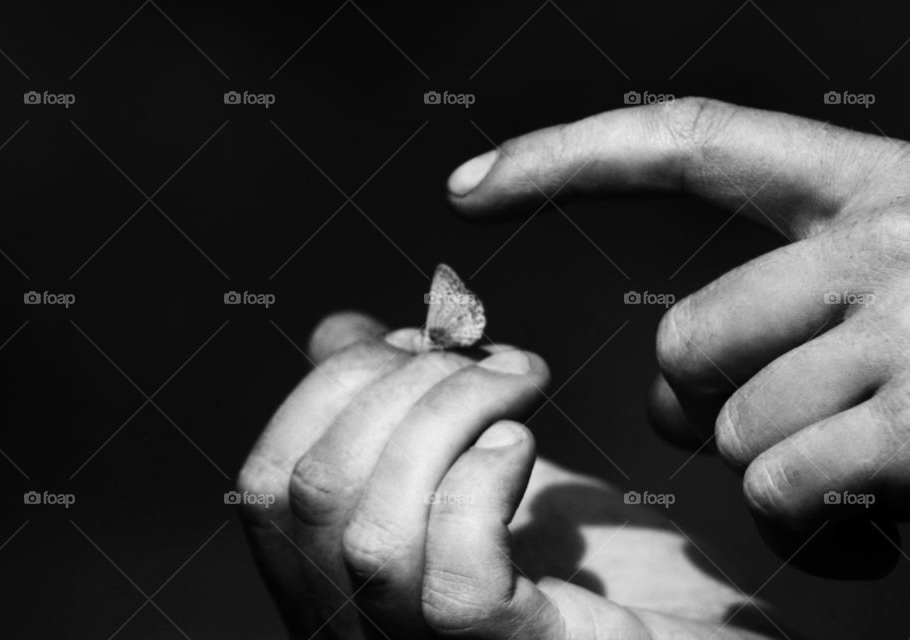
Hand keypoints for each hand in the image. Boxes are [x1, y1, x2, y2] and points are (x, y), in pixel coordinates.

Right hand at [238, 312, 784, 638]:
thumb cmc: (597, 570)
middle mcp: (363, 634)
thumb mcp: (477, 469)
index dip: (330, 387)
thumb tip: (335, 331)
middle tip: (486, 358)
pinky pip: (454, 584)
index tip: (415, 342)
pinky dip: (481, 484)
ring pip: (373, 536)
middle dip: (397, 386)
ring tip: (518, 381)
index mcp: (343, 586)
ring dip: (446, 416)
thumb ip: (403, 412)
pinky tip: (520, 448)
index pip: (271, 484)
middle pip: (313, 496)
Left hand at [446, 97, 909, 576]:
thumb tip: (678, 391)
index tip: (472, 185)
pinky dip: (806, 519)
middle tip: (747, 424)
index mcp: (869, 186)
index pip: (685, 145)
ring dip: (768, 465)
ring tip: (846, 461)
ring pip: (737, 423)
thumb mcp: (901, 277)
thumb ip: (790, 300)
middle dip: (697, 402)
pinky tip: (870, 506)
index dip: (566, 156)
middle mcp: (889, 241)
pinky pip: (784, 485)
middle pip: (691, 335)